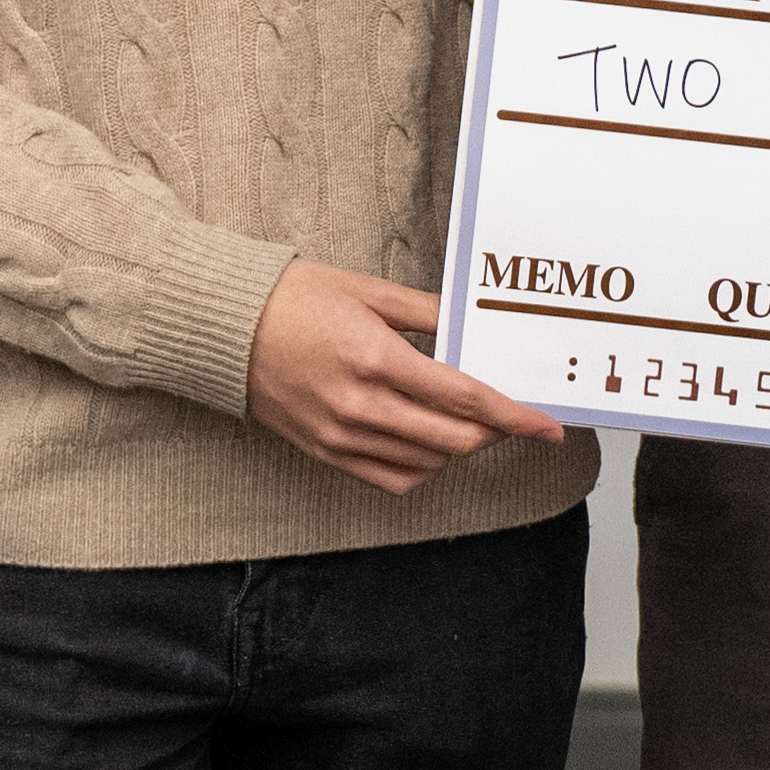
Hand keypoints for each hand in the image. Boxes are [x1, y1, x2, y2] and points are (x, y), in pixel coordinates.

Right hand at [245, 256, 557, 493]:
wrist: (223, 328)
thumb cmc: (291, 300)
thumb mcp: (367, 291)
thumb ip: (427, 313)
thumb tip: (473, 328)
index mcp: (375, 358)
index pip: (464, 398)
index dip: (514, 415)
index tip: (546, 425)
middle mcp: (360, 405)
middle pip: (454, 439)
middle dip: (493, 432)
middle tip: (509, 416)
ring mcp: (341, 435)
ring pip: (428, 464)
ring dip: (458, 448)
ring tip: (465, 421)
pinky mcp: (325, 452)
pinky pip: (391, 479)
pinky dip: (422, 468)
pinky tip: (428, 443)